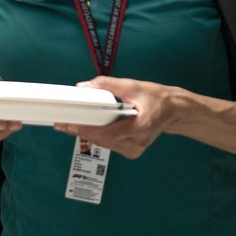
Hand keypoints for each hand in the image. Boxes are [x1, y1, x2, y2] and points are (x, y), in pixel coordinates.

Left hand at [57, 76, 178, 158]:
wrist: (174, 110)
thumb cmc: (157, 98)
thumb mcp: (133, 86)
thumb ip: (108, 84)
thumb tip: (85, 87)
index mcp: (140, 127)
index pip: (107, 132)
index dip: (85, 129)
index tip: (68, 125)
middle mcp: (137, 142)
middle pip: (101, 139)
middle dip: (80, 130)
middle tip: (61, 123)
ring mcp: (135, 149)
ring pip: (103, 143)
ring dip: (86, 134)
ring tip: (69, 124)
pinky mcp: (132, 151)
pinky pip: (109, 144)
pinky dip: (97, 136)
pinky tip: (87, 128)